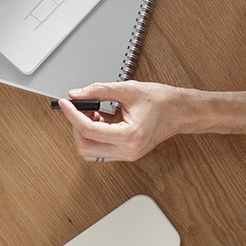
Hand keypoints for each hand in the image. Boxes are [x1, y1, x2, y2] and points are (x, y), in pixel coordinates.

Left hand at [56, 81, 187, 162]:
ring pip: (90, 152)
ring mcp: (127, 155)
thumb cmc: (162, 101)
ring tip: (92, 113)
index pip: (88, 130)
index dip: (72, 115)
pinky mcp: (127, 154)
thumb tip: (77, 94)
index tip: (64, 103)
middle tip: (79, 107)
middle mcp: (128, 151)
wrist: (181, 112)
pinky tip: (99, 121)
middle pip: (85, 147)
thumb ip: (99, 91)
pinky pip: (100, 151)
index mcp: (129, 135)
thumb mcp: (128, 90)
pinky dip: (93, 137)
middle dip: (76, 126)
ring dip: (84, 133)